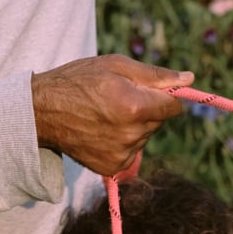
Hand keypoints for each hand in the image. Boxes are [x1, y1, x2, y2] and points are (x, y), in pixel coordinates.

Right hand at [32, 55, 192, 176]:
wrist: (42, 111)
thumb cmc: (78, 81)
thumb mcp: (116, 65)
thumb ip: (156, 75)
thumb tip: (189, 78)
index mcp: (136, 106)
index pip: (173, 107)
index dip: (164, 97)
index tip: (148, 91)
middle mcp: (131, 134)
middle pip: (158, 122)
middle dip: (146, 110)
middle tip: (116, 100)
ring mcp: (121, 154)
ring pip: (144, 137)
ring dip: (133, 127)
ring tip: (104, 115)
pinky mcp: (111, 168)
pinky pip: (130, 153)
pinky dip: (121, 143)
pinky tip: (100, 132)